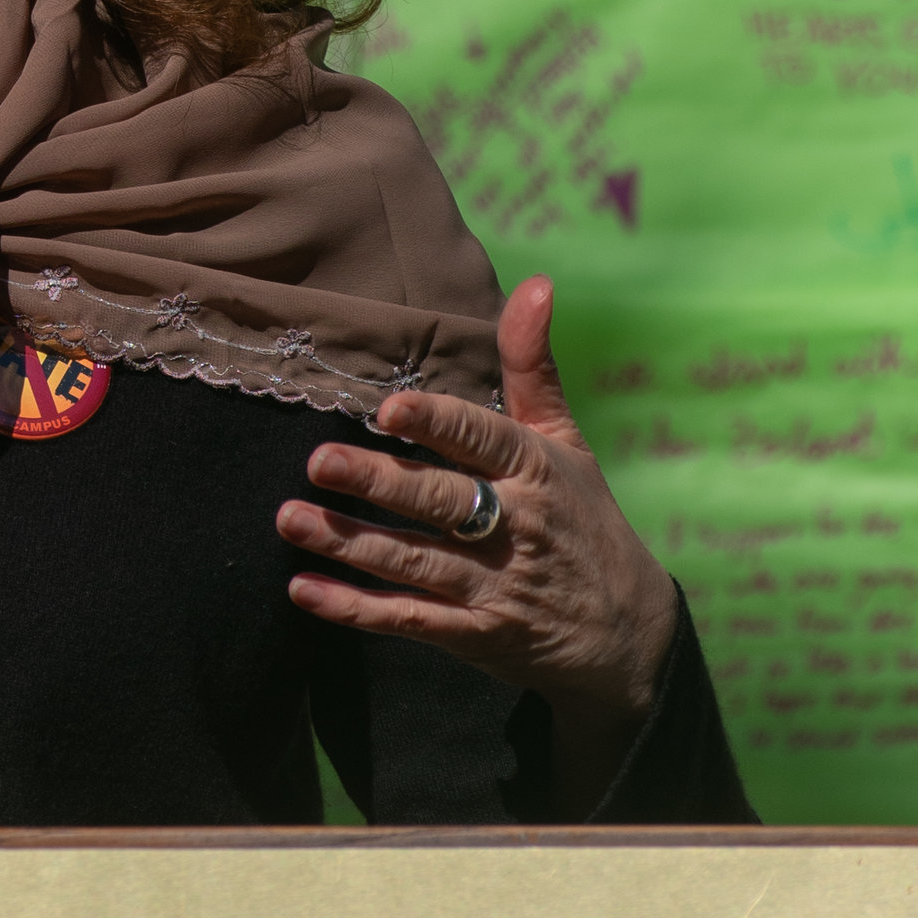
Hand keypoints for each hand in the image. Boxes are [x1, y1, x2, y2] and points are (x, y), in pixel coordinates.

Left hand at [277, 278, 679, 811]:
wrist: (627, 634)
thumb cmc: (583, 519)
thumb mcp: (567, 442)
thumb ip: (533, 367)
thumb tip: (536, 283)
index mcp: (536, 470)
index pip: (484, 440)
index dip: (438, 426)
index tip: (389, 411)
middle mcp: (516, 526)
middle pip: (439, 502)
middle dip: (377, 484)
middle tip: (316, 463)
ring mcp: (495, 585)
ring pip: (413, 561)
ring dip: (349, 542)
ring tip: (290, 519)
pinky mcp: (475, 634)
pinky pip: (408, 619)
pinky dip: (355, 608)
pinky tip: (304, 590)